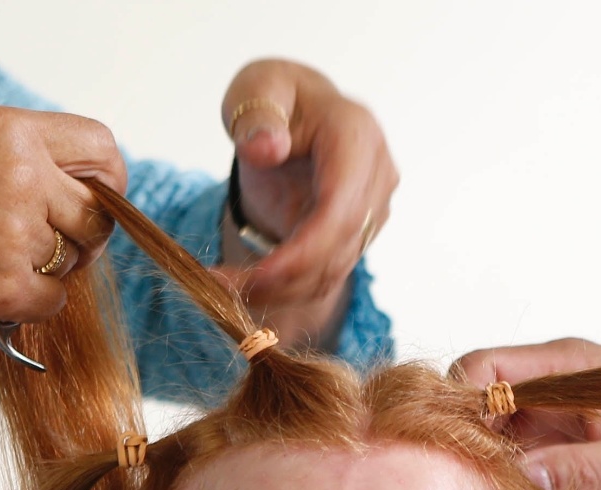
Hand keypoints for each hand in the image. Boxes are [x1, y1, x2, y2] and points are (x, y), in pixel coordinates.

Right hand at [0, 107, 125, 354]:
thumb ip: (9, 156)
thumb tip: (64, 181)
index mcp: (8, 131)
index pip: (101, 147)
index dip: (107, 179)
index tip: (95, 196)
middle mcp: (22, 177)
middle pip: (98, 214)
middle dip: (81, 234)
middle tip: (44, 243)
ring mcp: (18, 234)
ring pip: (74, 261)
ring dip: (47, 268)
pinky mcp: (7, 287)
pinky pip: (52, 301)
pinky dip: (26, 302)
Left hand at [219, 60, 395, 338]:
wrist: (296, 116)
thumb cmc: (275, 99)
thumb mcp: (256, 89)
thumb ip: (258, 113)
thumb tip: (269, 148)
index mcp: (356, 134)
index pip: (342, 207)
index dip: (305, 250)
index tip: (258, 275)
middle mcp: (377, 174)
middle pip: (341, 246)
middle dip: (285, 278)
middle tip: (223, 288)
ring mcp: (375, 207)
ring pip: (334, 269)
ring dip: (281, 290)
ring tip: (225, 286)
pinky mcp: (361, 233)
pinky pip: (326, 273)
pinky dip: (286, 288)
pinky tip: (246, 284)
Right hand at [454, 338, 600, 489]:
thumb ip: (578, 469)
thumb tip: (518, 477)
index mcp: (565, 372)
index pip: (479, 374)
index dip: (452, 406)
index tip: (443, 455)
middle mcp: (556, 405)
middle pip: (481, 425)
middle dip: (467, 463)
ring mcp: (566, 447)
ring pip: (503, 469)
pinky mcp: (581, 485)